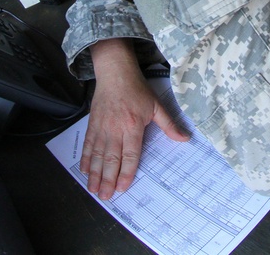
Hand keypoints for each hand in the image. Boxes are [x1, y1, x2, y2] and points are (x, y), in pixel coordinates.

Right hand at [82, 40, 187, 199]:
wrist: (115, 72)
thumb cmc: (136, 89)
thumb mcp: (156, 105)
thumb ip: (169, 125)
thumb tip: (185, 138)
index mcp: (132, 126)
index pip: (130, 154)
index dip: (126, 172)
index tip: (123, 187)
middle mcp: (115, 129)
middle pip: (111, 159)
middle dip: (108, 180)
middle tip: (106, 196)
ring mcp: (102, 127)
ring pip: (97, 155)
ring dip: (95, 174)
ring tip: (94, 190)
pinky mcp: (93, 124)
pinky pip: (88, 145)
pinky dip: (86, 159)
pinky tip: (84, 171)